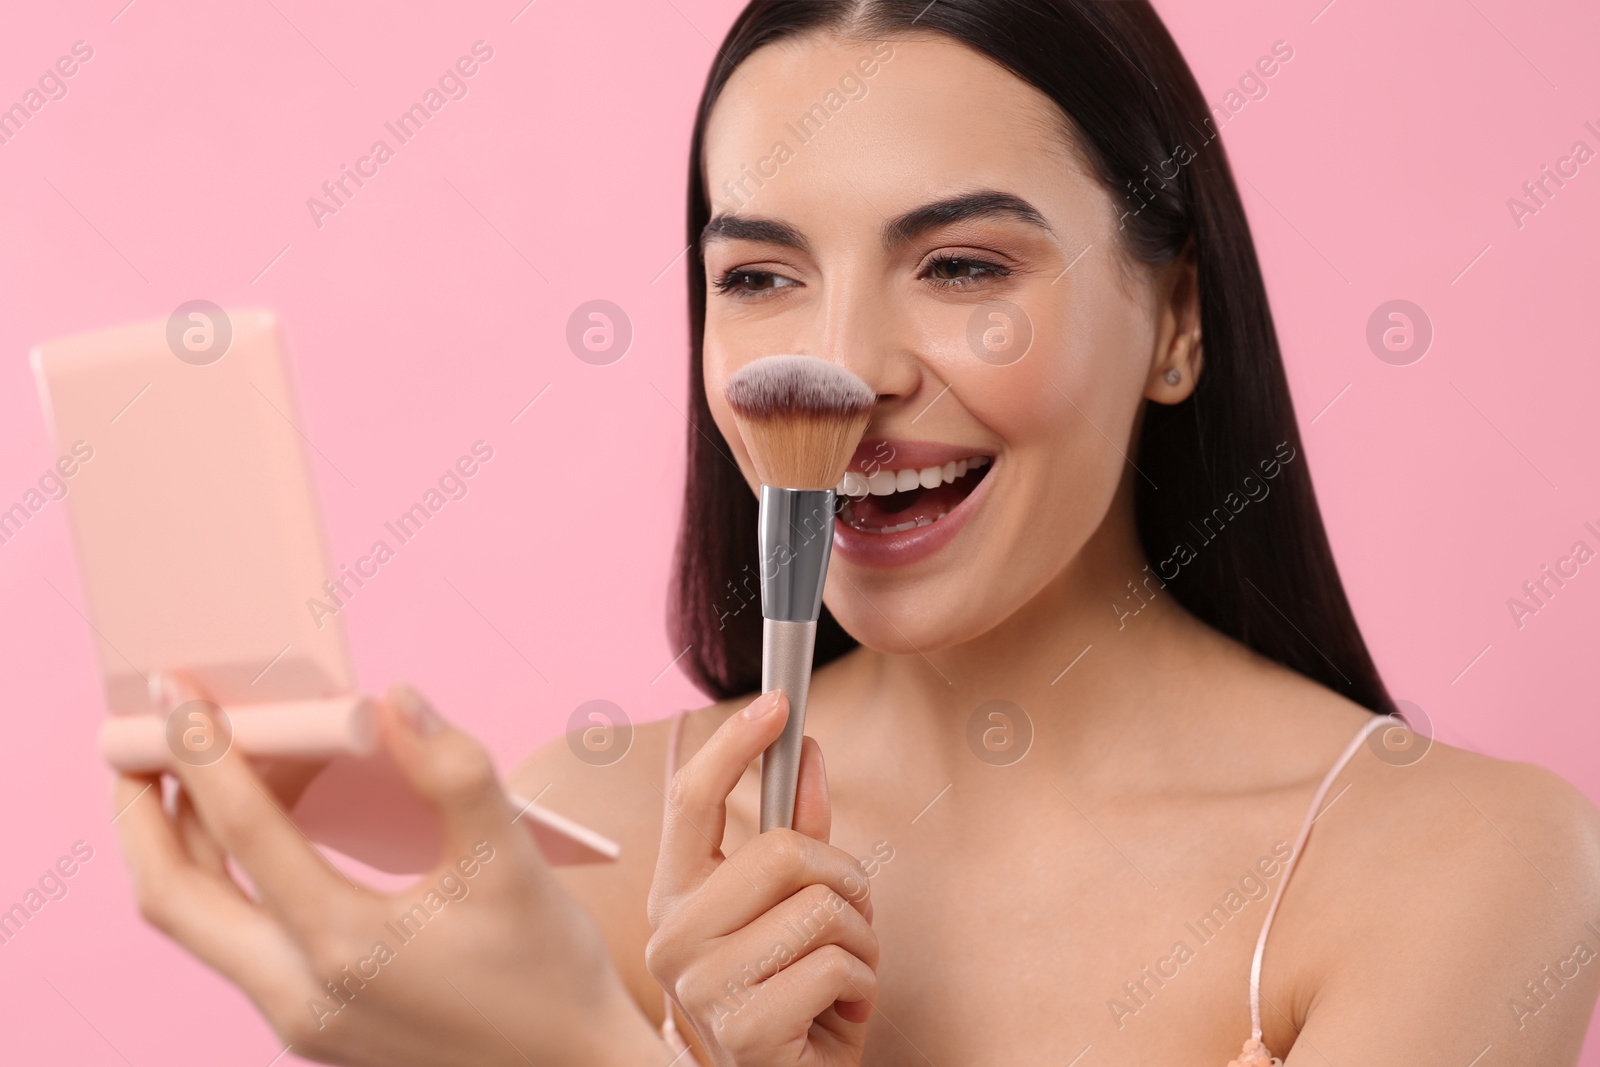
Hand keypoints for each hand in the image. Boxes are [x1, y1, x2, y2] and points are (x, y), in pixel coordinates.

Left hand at [112, 673, 668, 1065]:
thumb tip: (398, 700)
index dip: (203, 752)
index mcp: (345, 946)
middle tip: (135, 739)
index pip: (243, 833)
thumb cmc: (549, 973)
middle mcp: (299, 992)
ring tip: (205, 769)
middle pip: (172, 894)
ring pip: (197, 922)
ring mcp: (298, 1017)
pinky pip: (236, 940)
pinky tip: (270, 830)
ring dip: (182, 842)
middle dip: (141, 811)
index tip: (171, 692)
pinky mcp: (312, 1024)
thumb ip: (455, 772)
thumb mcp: (514, 862)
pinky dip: (229, 874)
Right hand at [646, 691, 879, 1066]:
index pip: (690, 801)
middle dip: (845, 879)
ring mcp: (700, 986)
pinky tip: (841, 1014)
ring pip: (820, 909)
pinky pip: (836, 966)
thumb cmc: (793, 1000)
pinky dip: (863, 987)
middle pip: (782, 850)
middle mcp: (672, 936)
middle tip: (852, 917)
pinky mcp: (742, 1028)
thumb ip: (799, 836)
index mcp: (676, 897)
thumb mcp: (795, 911)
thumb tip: (807, 751)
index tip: (778, 702)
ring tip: (844, 975)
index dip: (733, 743)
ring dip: (861, 941)